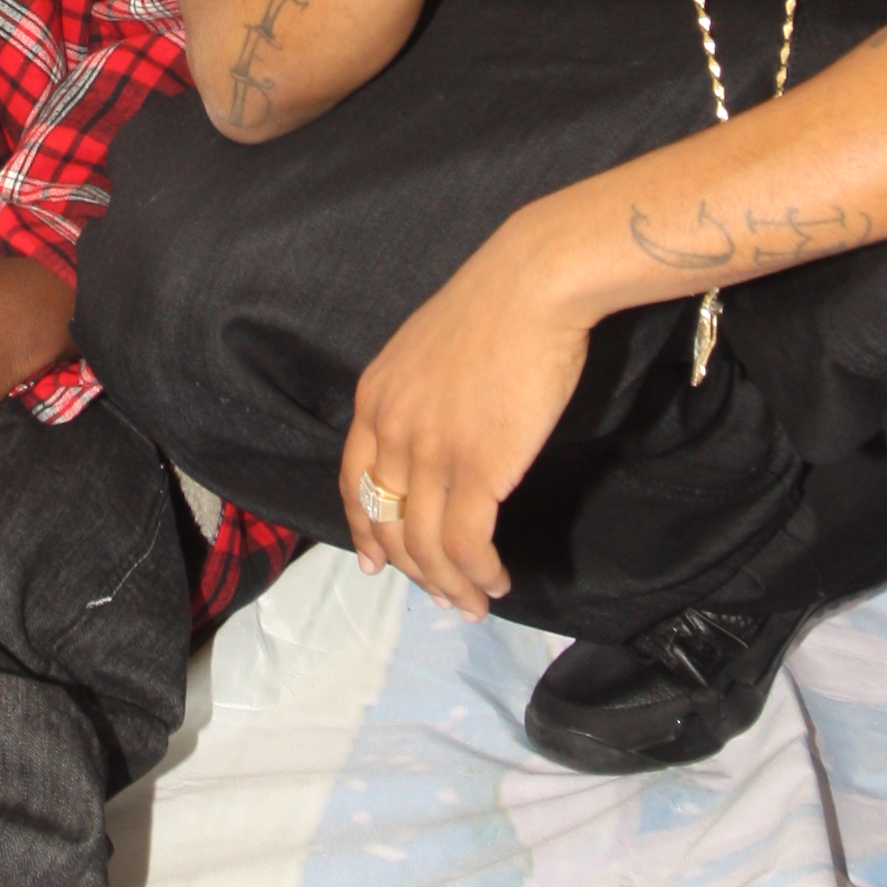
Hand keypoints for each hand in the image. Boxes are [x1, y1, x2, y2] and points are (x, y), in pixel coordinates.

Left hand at [342, 212, 592, 616]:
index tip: (377, 564)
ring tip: (474, 601)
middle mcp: (392, 430)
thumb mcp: (427, 349)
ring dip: (450, 585)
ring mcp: (431, 451)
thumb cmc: (495, 308)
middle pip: (388, 524)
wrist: (532, 285)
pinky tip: (496, 581)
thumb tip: (434, 434)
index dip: (365, 531)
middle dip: (414, 571)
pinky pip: (467, 543)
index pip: (354, 484)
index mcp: (374, 400)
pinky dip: (479, 573)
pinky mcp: (477, 467)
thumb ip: (417, 396)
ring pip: (425, 545)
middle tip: (443, 595)